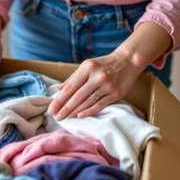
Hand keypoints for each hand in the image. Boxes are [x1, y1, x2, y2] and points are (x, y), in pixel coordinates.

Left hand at [48, 22, 172, 119]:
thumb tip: (58, 88)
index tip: (51, 109)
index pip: (70, 87)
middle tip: (56, 117)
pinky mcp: (116, 94)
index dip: (60, 99)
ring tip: (65, 118)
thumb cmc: (104, 65)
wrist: (128, 61)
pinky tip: (79, 116)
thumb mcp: (87, 66)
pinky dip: (88, 111)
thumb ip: (73, 78)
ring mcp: (107, 85)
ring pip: (87, 102)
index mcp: (87, 68)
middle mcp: (97, 76)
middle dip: (65, 108)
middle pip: (77, 96)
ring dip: (74, 111)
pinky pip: (99, 105)